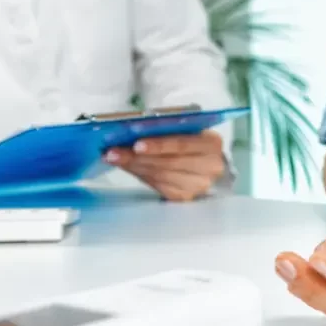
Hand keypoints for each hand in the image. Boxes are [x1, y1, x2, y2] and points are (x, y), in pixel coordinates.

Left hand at [104, 131, 227, 201]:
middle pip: (169, 163)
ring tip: (115, 158)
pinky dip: (140, 175)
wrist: (207, 162)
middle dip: (137, 157)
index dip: (159, 145)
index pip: (183, 144)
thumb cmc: (192, 140)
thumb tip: (134, 131)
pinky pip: (158, 186)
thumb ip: (167, 128)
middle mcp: (210, 167)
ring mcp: (198, 185)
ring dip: (134, 166)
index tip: (136, 145)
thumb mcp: (187, 128)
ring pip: (161, 176)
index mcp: (212, 144)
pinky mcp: (185, 197)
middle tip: (113, 152)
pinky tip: (128, 167)